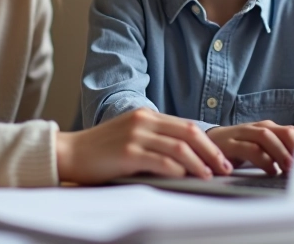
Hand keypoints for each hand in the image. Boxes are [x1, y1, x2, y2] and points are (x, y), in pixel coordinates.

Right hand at [56, 108, 232, 183]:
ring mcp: (135, 136)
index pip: (187, 125)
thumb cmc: (100, 150)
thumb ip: (155, 139)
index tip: (221, 158)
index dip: (208, 142)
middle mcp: (143, 121)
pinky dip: (177, 169)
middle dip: (211, 152)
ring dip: (199, 163)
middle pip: (189, 132)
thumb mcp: (131, 136)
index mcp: (146, 115)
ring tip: (209, 175)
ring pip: (179, 147)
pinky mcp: (127, 153)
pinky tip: (185, 177)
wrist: (69, 153)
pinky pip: (161, 160)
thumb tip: (187, 156)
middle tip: (224, 167)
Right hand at [205, 121, 293, 174]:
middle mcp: (259, 127)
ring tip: (289, 167)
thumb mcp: (264, 148)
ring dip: (280, 152)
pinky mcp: (230, 144)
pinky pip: (248, 148)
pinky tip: (270, 170)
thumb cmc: (242, 147)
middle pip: (283, 131)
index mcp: (270, 128)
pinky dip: (262, 159)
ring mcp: (244, 133)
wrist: (210, 143)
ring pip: (266, 137)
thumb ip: (283, 151)